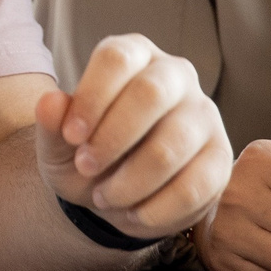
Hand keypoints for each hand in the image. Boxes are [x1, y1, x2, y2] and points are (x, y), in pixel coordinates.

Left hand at [35, 34, 228, 243]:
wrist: (116, 194)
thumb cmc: (87, 153)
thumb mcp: (59, 143)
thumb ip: (51, 123)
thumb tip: (50, 102)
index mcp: (134, 55)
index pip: (117, 58)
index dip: (92, 97)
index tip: (71, 136)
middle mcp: (175, 75)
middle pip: (150, 93)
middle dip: (112, 138)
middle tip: (85, 167)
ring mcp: (204, 114)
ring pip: (171, 146)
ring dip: (129, 182)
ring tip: (104, 197)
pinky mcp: (220, 158)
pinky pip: (193, 186)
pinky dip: (156, 209)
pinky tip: (134, 214)